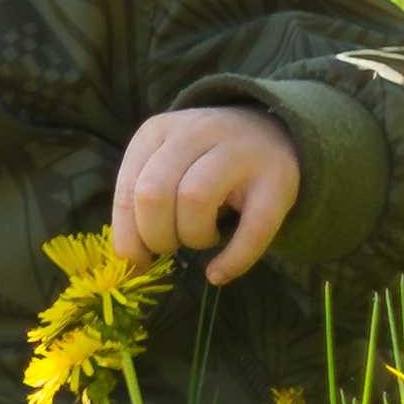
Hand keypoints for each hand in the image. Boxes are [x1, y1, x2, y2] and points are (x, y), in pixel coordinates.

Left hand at [107, 107, 300, 283]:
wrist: (272, 132)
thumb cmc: (206, 161)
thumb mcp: (167, 166)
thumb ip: (141, 203)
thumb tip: (128, 260)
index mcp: (159, 130)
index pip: (128, 189)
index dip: (126, 235)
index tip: (134, 262)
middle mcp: (196, 133)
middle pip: (154, 193)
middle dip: (155, 236)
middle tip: (170, 245)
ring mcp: (240, 151)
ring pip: (195, 199)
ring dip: (192, 237)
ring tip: (202, 238)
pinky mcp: (277, 178)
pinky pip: (252, 229)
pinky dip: (232, 260)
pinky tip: (218, 273)